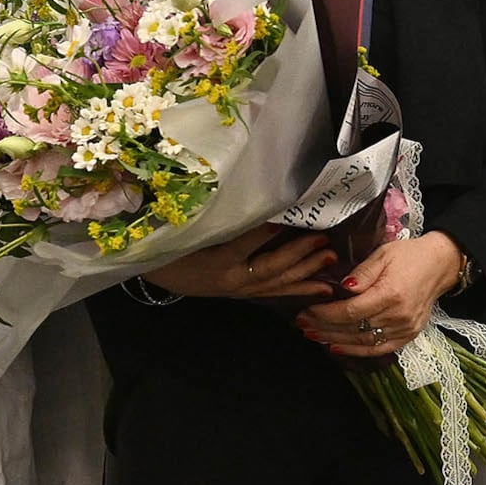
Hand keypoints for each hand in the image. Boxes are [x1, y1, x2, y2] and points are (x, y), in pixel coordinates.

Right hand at [140, 224, 338, 301]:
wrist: (155, 272)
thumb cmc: (167, 244)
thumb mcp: (183, 228)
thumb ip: (211, 214)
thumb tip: (242, 191)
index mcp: (215, 260)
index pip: (245, 242)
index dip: (266, 232)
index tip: (287, 218)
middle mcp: (231, 278)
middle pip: (270, 266)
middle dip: (298, 253)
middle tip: (323, 240)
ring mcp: (239, 288)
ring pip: (277, 282)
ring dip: (306, 272)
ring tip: (330, 260)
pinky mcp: (242, 293)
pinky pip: (275, 292)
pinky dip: (299, 290)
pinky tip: (322, 288)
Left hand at [296, 233, 462, 356]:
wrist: (440, 265)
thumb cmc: (409, 255)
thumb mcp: (383, 254)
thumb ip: (361, 273)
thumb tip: (342, 288)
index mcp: (391, 293)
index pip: (351, 311)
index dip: (326, 314)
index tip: (307, 311)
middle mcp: (398, 316)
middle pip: (354, 329)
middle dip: (325, 328)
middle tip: (303, 324)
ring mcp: (405, 329)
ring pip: (363, 342)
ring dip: (335, 341)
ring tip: (314, 335)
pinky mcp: (408, 336)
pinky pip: (379, 349)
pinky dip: (356, 351)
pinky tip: (336, 348)